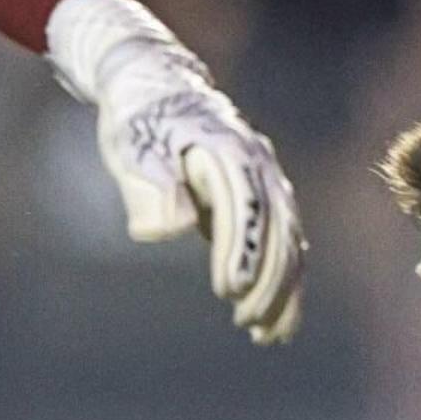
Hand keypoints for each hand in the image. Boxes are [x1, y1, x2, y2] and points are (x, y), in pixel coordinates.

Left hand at [93, 68, 305, 345]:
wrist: (155, 84)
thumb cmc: (137, 119)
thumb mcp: (131, 146)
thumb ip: (149, 188)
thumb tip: (167, 230)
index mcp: (227, 152)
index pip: (242, 208)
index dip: (241, 251)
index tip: (229, 291)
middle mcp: (258, 165)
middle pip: (276, 229)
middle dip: (268, 280)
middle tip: (247, 323)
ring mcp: (266, 179)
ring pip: (289, 241)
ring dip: (283, 289)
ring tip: (266, 335)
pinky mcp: (261, 197)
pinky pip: (284, 242)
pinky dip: (283, 281)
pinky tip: (272, 320)